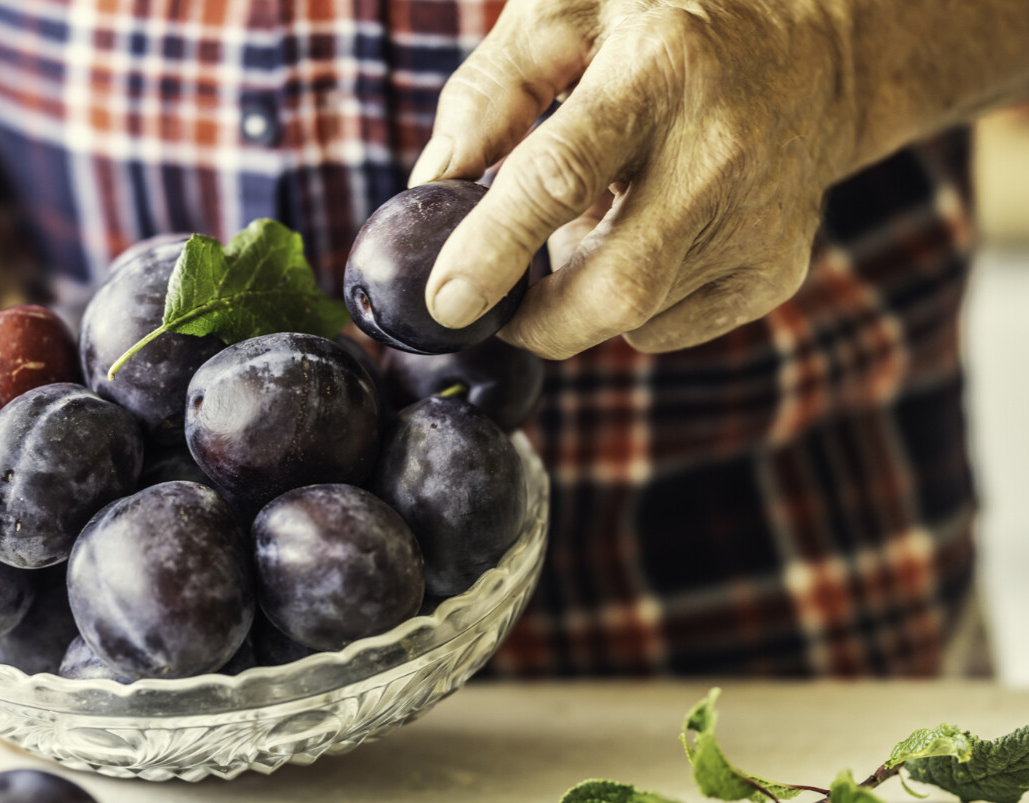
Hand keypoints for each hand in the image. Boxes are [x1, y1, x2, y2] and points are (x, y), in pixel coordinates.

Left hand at [411, 0, 865, 358]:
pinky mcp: (775, 270)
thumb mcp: (570, 10)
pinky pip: (665, 327)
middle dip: (534, 321)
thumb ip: (490, 91)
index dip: (494, 248)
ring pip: (632, 314)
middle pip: (614, 285)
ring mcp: (758, 221)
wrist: (814, 46)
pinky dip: (627, 304)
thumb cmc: (662, 21)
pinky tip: (644, 235)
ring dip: (579, 295)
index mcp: (657, 71)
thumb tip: (432, 187)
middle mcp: (718, 151)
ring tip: (596, 216)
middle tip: (491, 303)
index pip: (562, 175)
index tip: (446, 301)